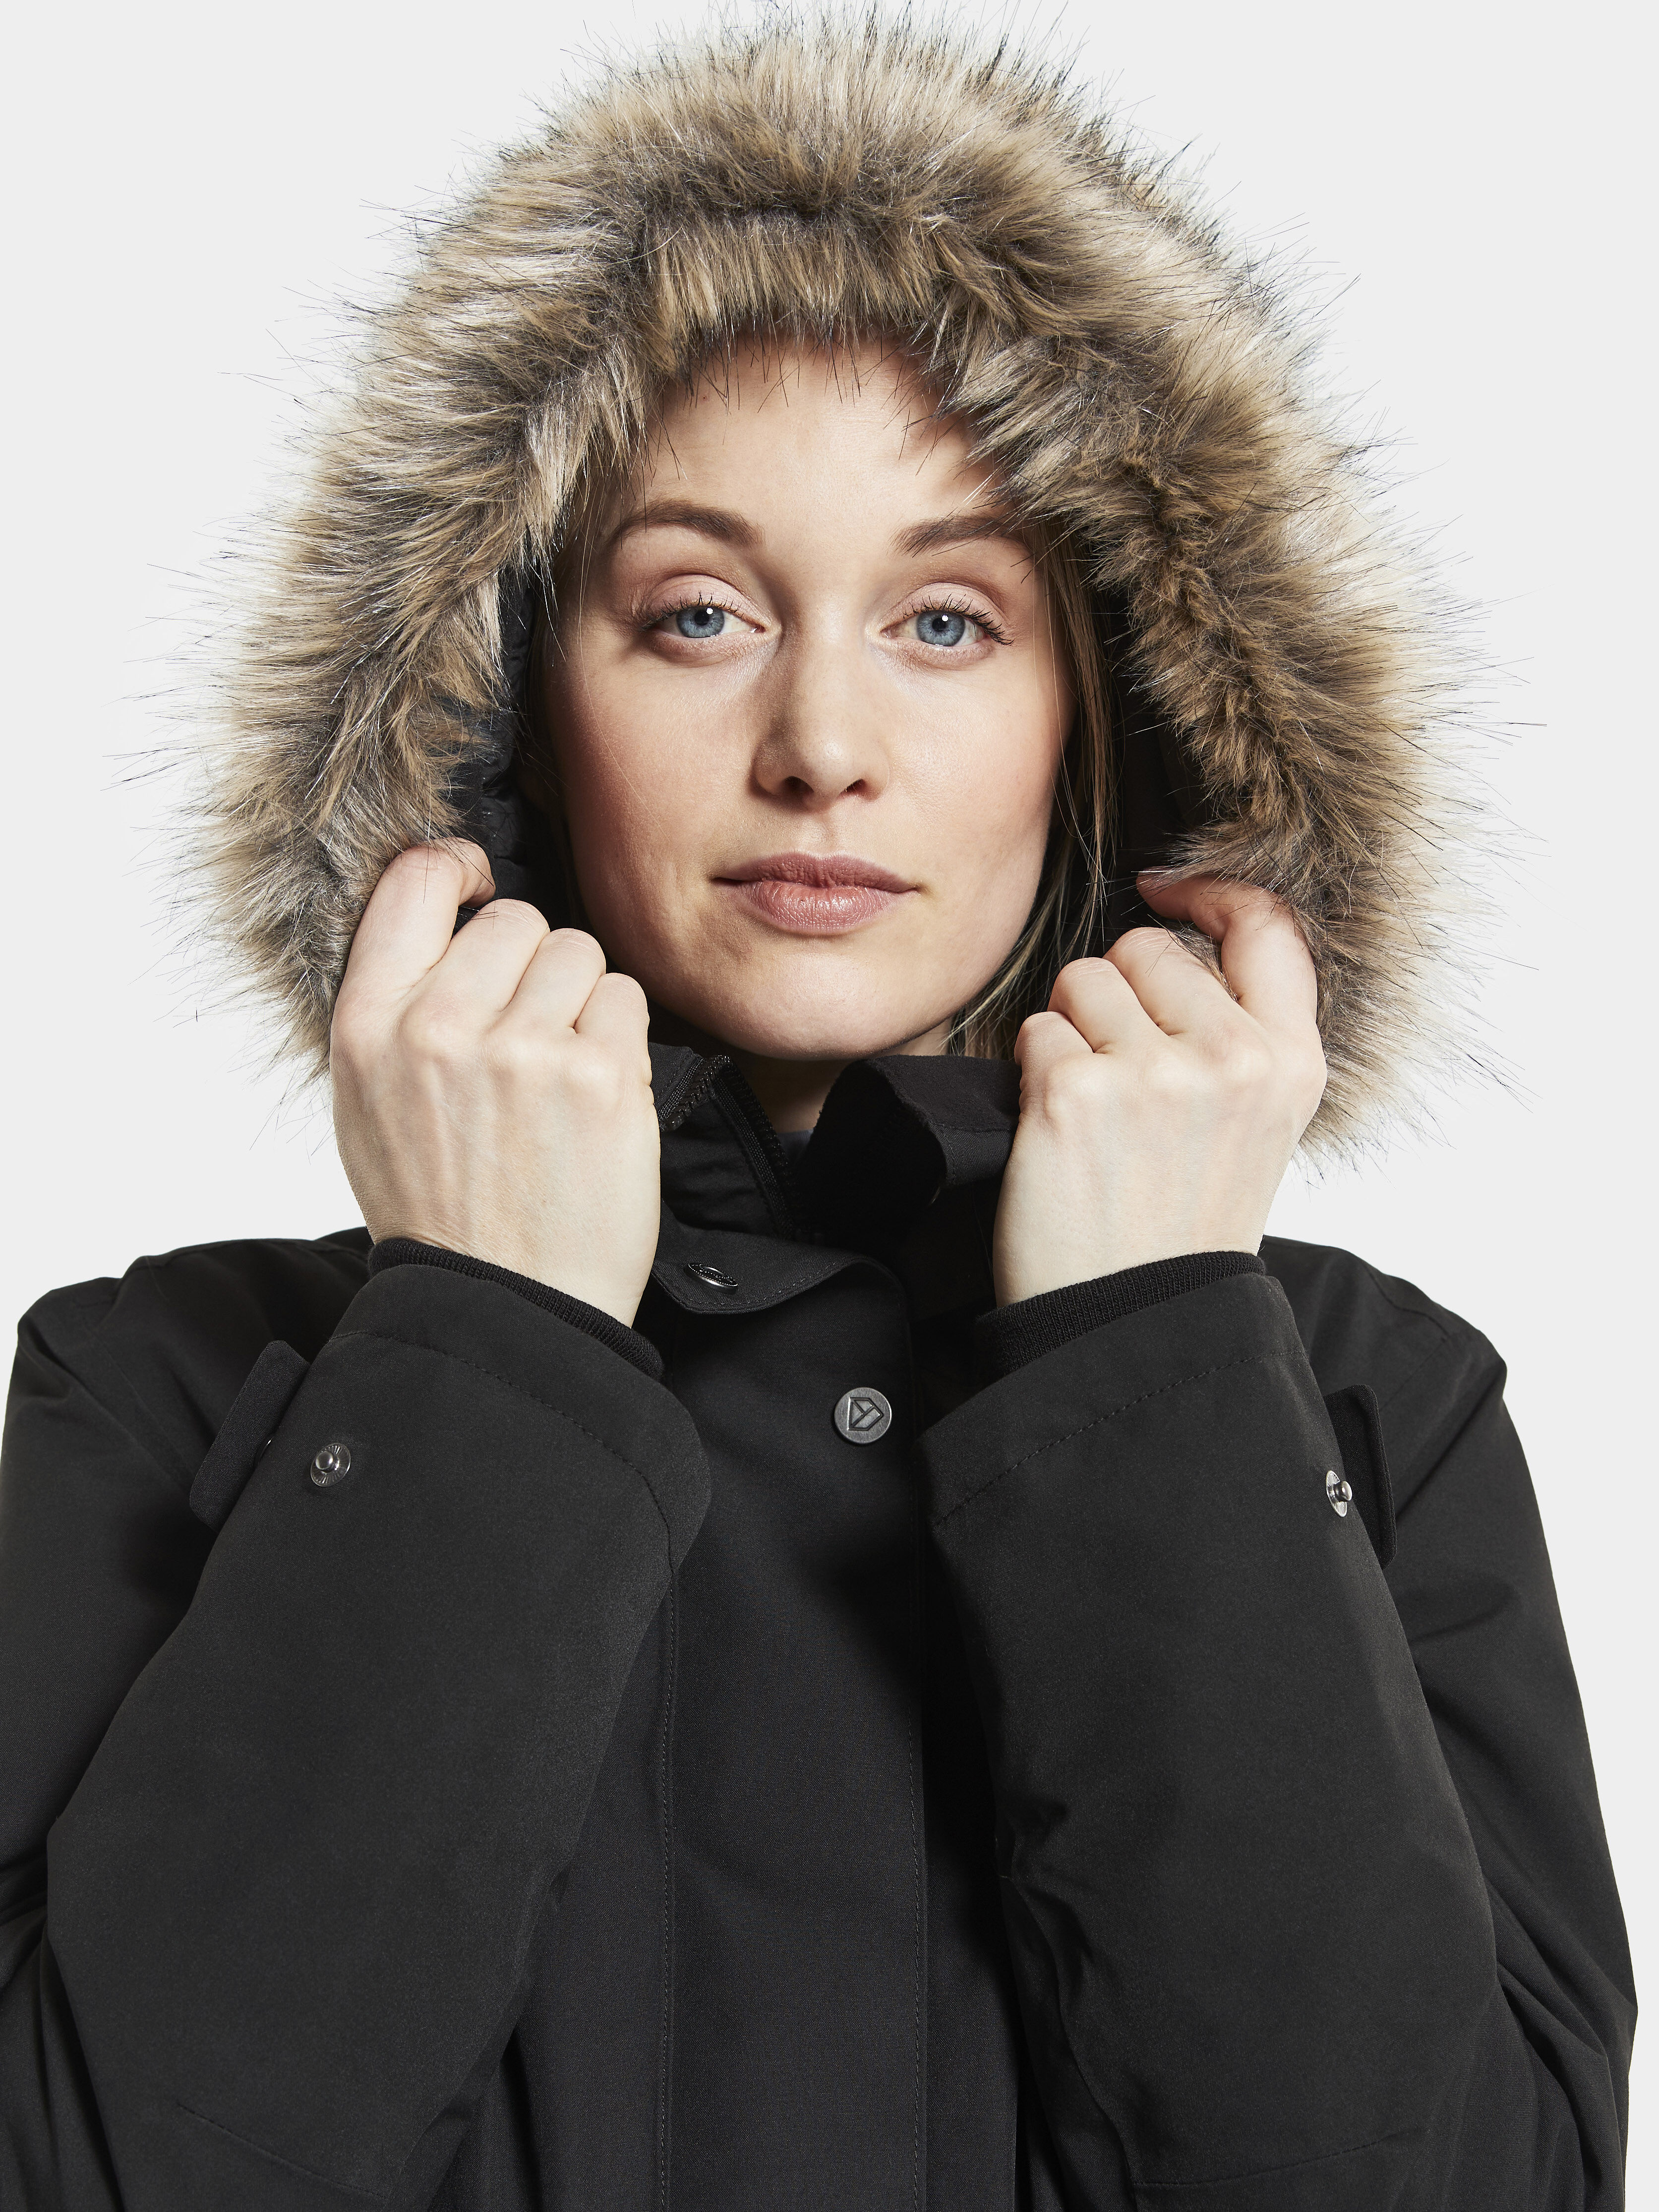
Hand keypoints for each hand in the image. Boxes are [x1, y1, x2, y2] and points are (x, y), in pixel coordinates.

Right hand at [330, 842, 659, 1325]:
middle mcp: (440, 1029)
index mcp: (369, 1027)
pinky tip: (594, 1096)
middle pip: (516, 919)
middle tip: (525, 1040)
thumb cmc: (441, 1207)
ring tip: (557, 1074)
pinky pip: (624, 998)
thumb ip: (398, 1005)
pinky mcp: (602, 1075)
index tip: (478, 882)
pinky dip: (620, 1038)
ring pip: (578, 951)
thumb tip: (446, 912)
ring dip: (579, 1001)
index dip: (455, 868)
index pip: (411, 883)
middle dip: (531, 966)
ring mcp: (524, 1050)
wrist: (503, 1304)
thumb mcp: (370, 1102)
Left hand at [992, 875, 1325, 1307]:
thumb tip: (1180, 943)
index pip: (1266, 925)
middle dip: (1118, 993)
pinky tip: (1059, 1134)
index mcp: (1289, 1064)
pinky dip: (1033, 1074)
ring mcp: (1153, 1075)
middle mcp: (1232, 1059)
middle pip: (1149, 949)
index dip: (1212, 891)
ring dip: (1071, 1030)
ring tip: (1093, 1110)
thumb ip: (1237, 1034)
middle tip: (1120, 1074)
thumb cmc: (1179, 1228)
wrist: (1133, 1325)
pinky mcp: (1073, 1094)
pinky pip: (1035, 1032)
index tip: (1170, 890)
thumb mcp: (1253, 1127)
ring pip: (1083, 980)